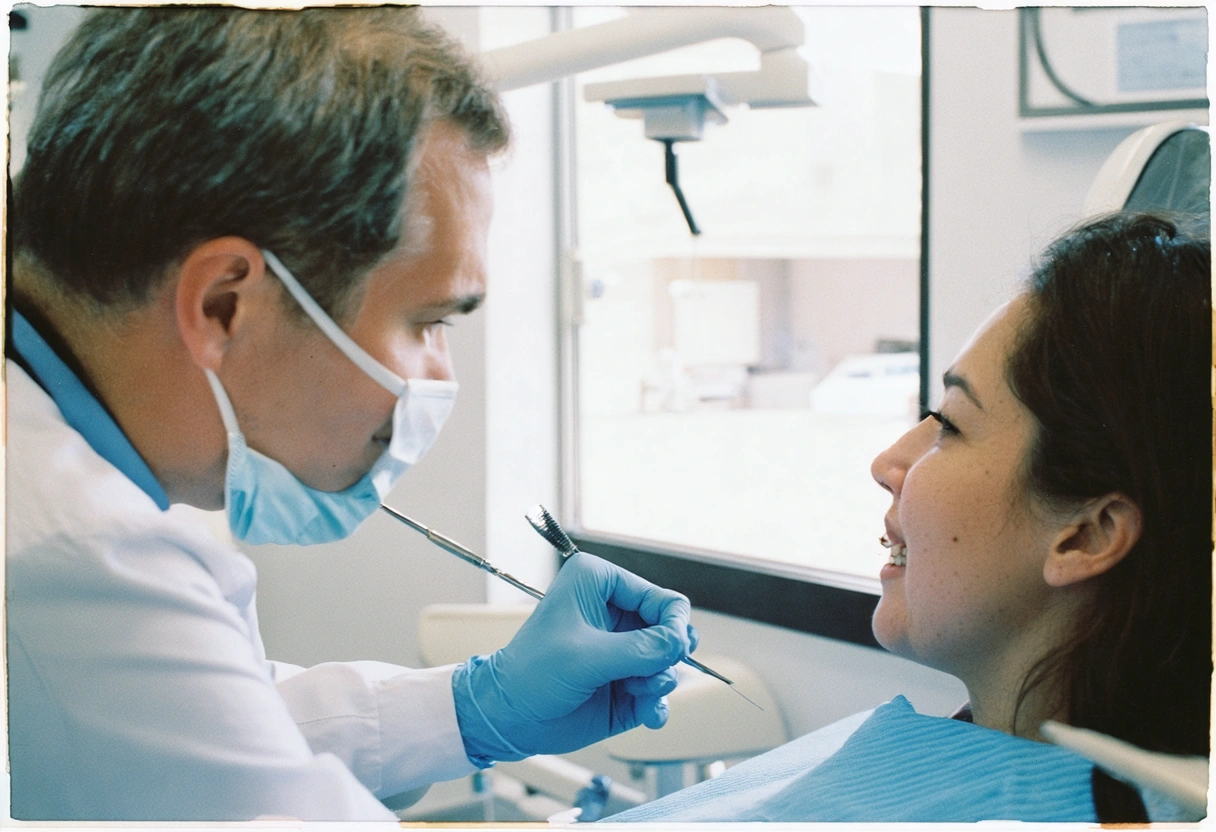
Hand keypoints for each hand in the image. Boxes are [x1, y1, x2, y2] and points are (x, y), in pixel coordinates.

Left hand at [451, 552, 695, 763]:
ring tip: (637, 693)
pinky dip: (658, 704)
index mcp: (601, 584)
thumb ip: (640, 649)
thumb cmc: (533, 673)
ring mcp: (624, 650)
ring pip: (669, 662)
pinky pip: (660, 691)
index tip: (673, 649)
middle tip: (653, 674)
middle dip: (667, 656)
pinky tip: (648, 715)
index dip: (674, 624)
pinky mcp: (626, 684)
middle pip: (672, 630)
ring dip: (659, 682)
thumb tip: (681, 643)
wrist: (510, 717)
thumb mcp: (586, 656)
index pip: (662, 598)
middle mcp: (617, 613)